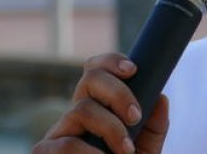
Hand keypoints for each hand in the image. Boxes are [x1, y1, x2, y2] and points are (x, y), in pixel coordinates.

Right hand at [32, 53, 169, 153]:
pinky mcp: (45, 151)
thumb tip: (161, 98)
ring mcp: (58, 132)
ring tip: (126, 152)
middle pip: (90, 79)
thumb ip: (153, 127)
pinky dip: (91, 153)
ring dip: (110, 128)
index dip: (111, 62)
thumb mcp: (145, 149)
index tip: (133, 70)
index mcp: (96, 109)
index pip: (96, 71)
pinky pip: (67, 144)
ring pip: (82, 109)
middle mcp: (75, 116)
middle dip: (118, 92)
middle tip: (135, 117)